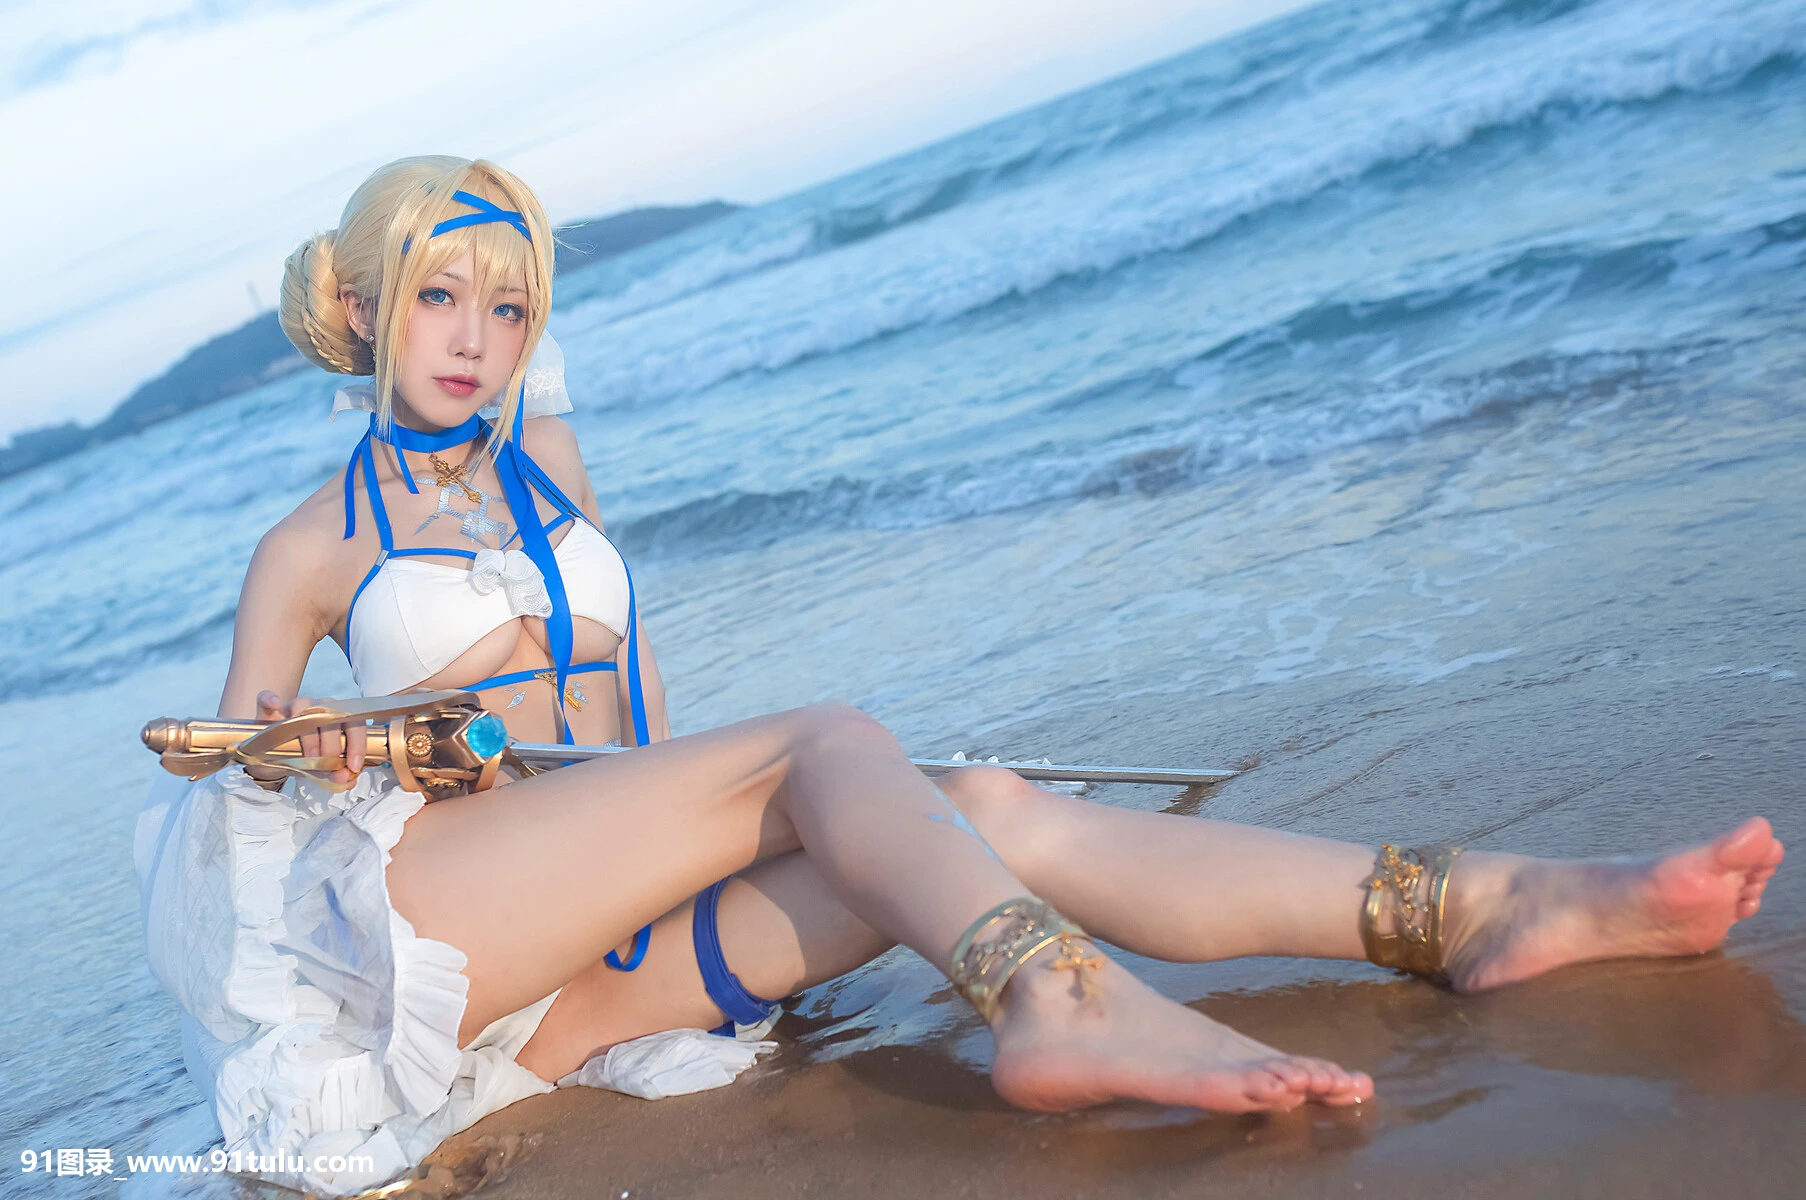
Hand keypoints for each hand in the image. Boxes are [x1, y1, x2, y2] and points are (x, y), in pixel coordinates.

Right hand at [248, 691, 367, 787]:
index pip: (356, 724)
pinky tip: (274, 705)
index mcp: (340, 718)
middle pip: (332, 717)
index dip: (358, 745)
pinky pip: (268, 699)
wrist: (274, 760)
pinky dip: (270, 700)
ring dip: (310, 736)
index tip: (353, 767)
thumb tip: (347, 779)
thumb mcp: (324, 770)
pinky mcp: (270, 708)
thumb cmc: (305, 758)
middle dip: (333, 746)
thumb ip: (338, 774)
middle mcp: (321, 707)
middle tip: (327, 766)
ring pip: (306, 709)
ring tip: (310, 756)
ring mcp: (295, 705)